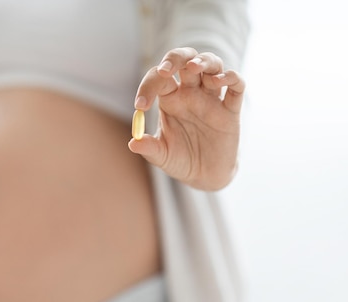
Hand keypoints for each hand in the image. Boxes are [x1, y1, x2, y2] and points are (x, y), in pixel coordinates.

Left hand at [128, 47, 245, 190]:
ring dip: (203, 61)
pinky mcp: (231, 109)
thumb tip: (133, 143)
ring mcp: (212, 98)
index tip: (140, 106)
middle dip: (176, 58)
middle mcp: (191, 93)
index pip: (158, 79)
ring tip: (194, 67)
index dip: (148, 86)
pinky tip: (218, 82)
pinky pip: (237, 85)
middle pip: (185, 60)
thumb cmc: (180, 160)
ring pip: (211, 65)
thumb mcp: (161, 156)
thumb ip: (149, 148)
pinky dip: (230, 77)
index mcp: (170, 99)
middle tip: (165, 70)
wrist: (205, 175)